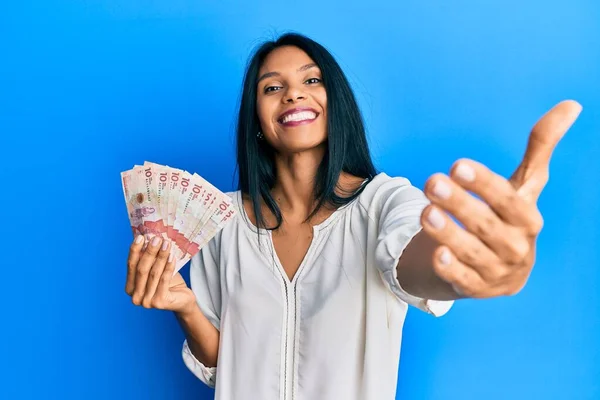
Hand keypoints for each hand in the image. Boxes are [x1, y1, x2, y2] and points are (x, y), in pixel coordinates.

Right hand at [125, 234, 196, 312]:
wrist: (182, 300)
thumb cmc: (168, 283)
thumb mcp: (156, 270)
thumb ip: (149, 260)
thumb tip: (148, 238)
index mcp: (130, 288)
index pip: (131, 266)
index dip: (135, 251)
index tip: (141, 237)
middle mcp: (135, 296)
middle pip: (142, 269)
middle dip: (149, 252)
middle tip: (157, 239)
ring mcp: (146, 301)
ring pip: (153, 273)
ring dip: (161, 257)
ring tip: (167, 244)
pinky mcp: (159, 302)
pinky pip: (164, 280)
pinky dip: (168, 267)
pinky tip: (172, 256)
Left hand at [420, 100, 581, 297]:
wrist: (499, 266)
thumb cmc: (508, 217)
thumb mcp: (523, 185)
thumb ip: (540, 147)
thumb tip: (570, 105)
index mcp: (528, 218)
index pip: (508, 199)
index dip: (484, 183)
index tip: (457, 165)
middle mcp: (516, 246)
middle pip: (487, 225)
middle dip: (460, 204)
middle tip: (431, 182)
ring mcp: (496, 270)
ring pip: (472, 252)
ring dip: (449, 234)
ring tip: (425, 213)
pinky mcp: (477, 287)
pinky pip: (464, 280)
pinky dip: (452, 269)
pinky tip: (437, 253)